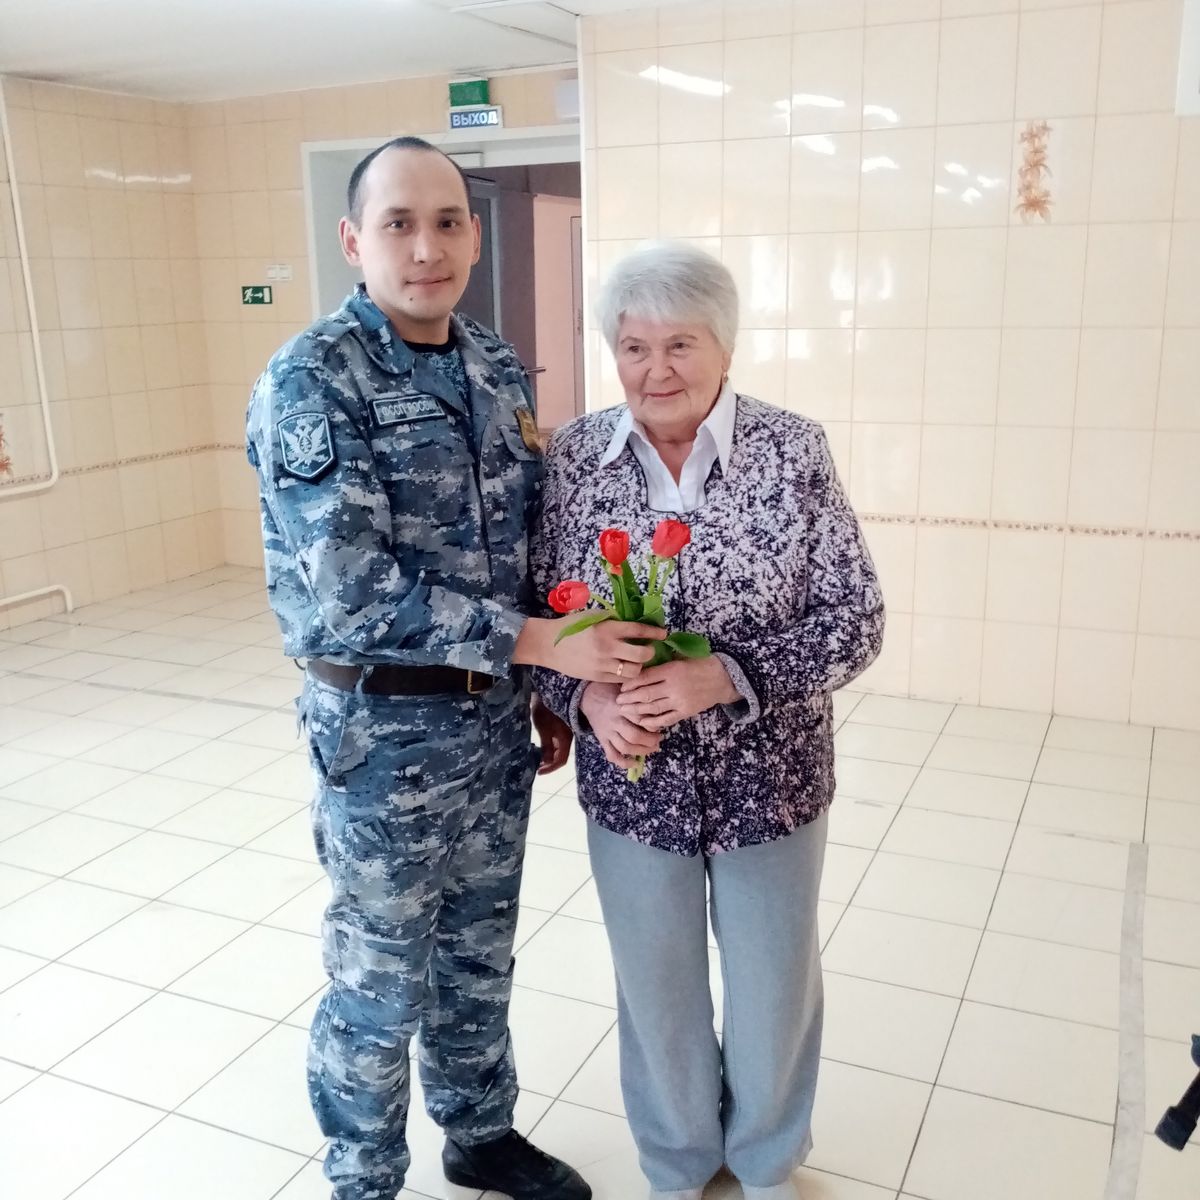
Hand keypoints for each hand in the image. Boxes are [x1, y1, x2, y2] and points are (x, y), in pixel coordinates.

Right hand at [515, 616, 667, 683]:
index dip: (654, 632)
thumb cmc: (571, 627)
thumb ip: (613, 619)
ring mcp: (603, 665)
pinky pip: (621, 679)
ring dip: (639, 666)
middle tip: (649, 649)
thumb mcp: (593, 616)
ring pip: (634, 671)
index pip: (638, 631)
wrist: (549, 645)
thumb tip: (635, 621)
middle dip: (650, 652)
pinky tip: (625, 668)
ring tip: (637, 661)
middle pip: (642, 655)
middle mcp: (607, 648)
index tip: (663, 633)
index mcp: (607, 629)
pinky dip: (626, 675)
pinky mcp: (598, 677)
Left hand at [531, 694, 571, 774]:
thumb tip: (545, 763)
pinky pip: (557, 742)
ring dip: (548, 756)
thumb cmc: (544, 708)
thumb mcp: (543, 728)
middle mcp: (568, 737)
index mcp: (565, 738)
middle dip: (549, 764)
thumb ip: (546, 746)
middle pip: (561, 756)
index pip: (561, 760)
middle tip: (536, 766)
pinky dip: (549, 748)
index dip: (550, 769)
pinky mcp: (561, 727)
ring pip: (559, 749)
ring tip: (536, 759)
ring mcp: (565, 731)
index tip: (538, 772)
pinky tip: (540, 747)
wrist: (547, 689)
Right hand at [580, 682, 662, 771]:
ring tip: (652, 748)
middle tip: (659, 739)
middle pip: (633, 736)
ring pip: (624, 747)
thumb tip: (656, 704)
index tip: (661, 724)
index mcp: (620, 706)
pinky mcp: (602, 740)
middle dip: (650, 741)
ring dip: (641, 751)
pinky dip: (623, 763)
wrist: (588, 696)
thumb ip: (638, 696)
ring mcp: (607, 732)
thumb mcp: (625, 688)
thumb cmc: (611, 690)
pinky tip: (635, 763)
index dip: (652, 724)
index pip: (639, 718)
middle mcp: (614, 721)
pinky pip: (612, 755)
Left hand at [616, 657, 739, 729]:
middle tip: (618, 701)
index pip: (645, 677)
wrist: (722, 679)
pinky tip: (642, 722)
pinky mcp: (685, 712)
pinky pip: (665, 719)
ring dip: (636, 710)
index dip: (630, 683)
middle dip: (629, 699)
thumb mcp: (681, 657)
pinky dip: (652, 722)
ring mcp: (679, 700)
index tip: (621, 686)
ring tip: (625, 711)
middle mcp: (673, 686)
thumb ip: (663, 662)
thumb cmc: (700, 664)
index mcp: (671, 669)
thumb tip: (641, 663)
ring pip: (652, 708)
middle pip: (645, 694)